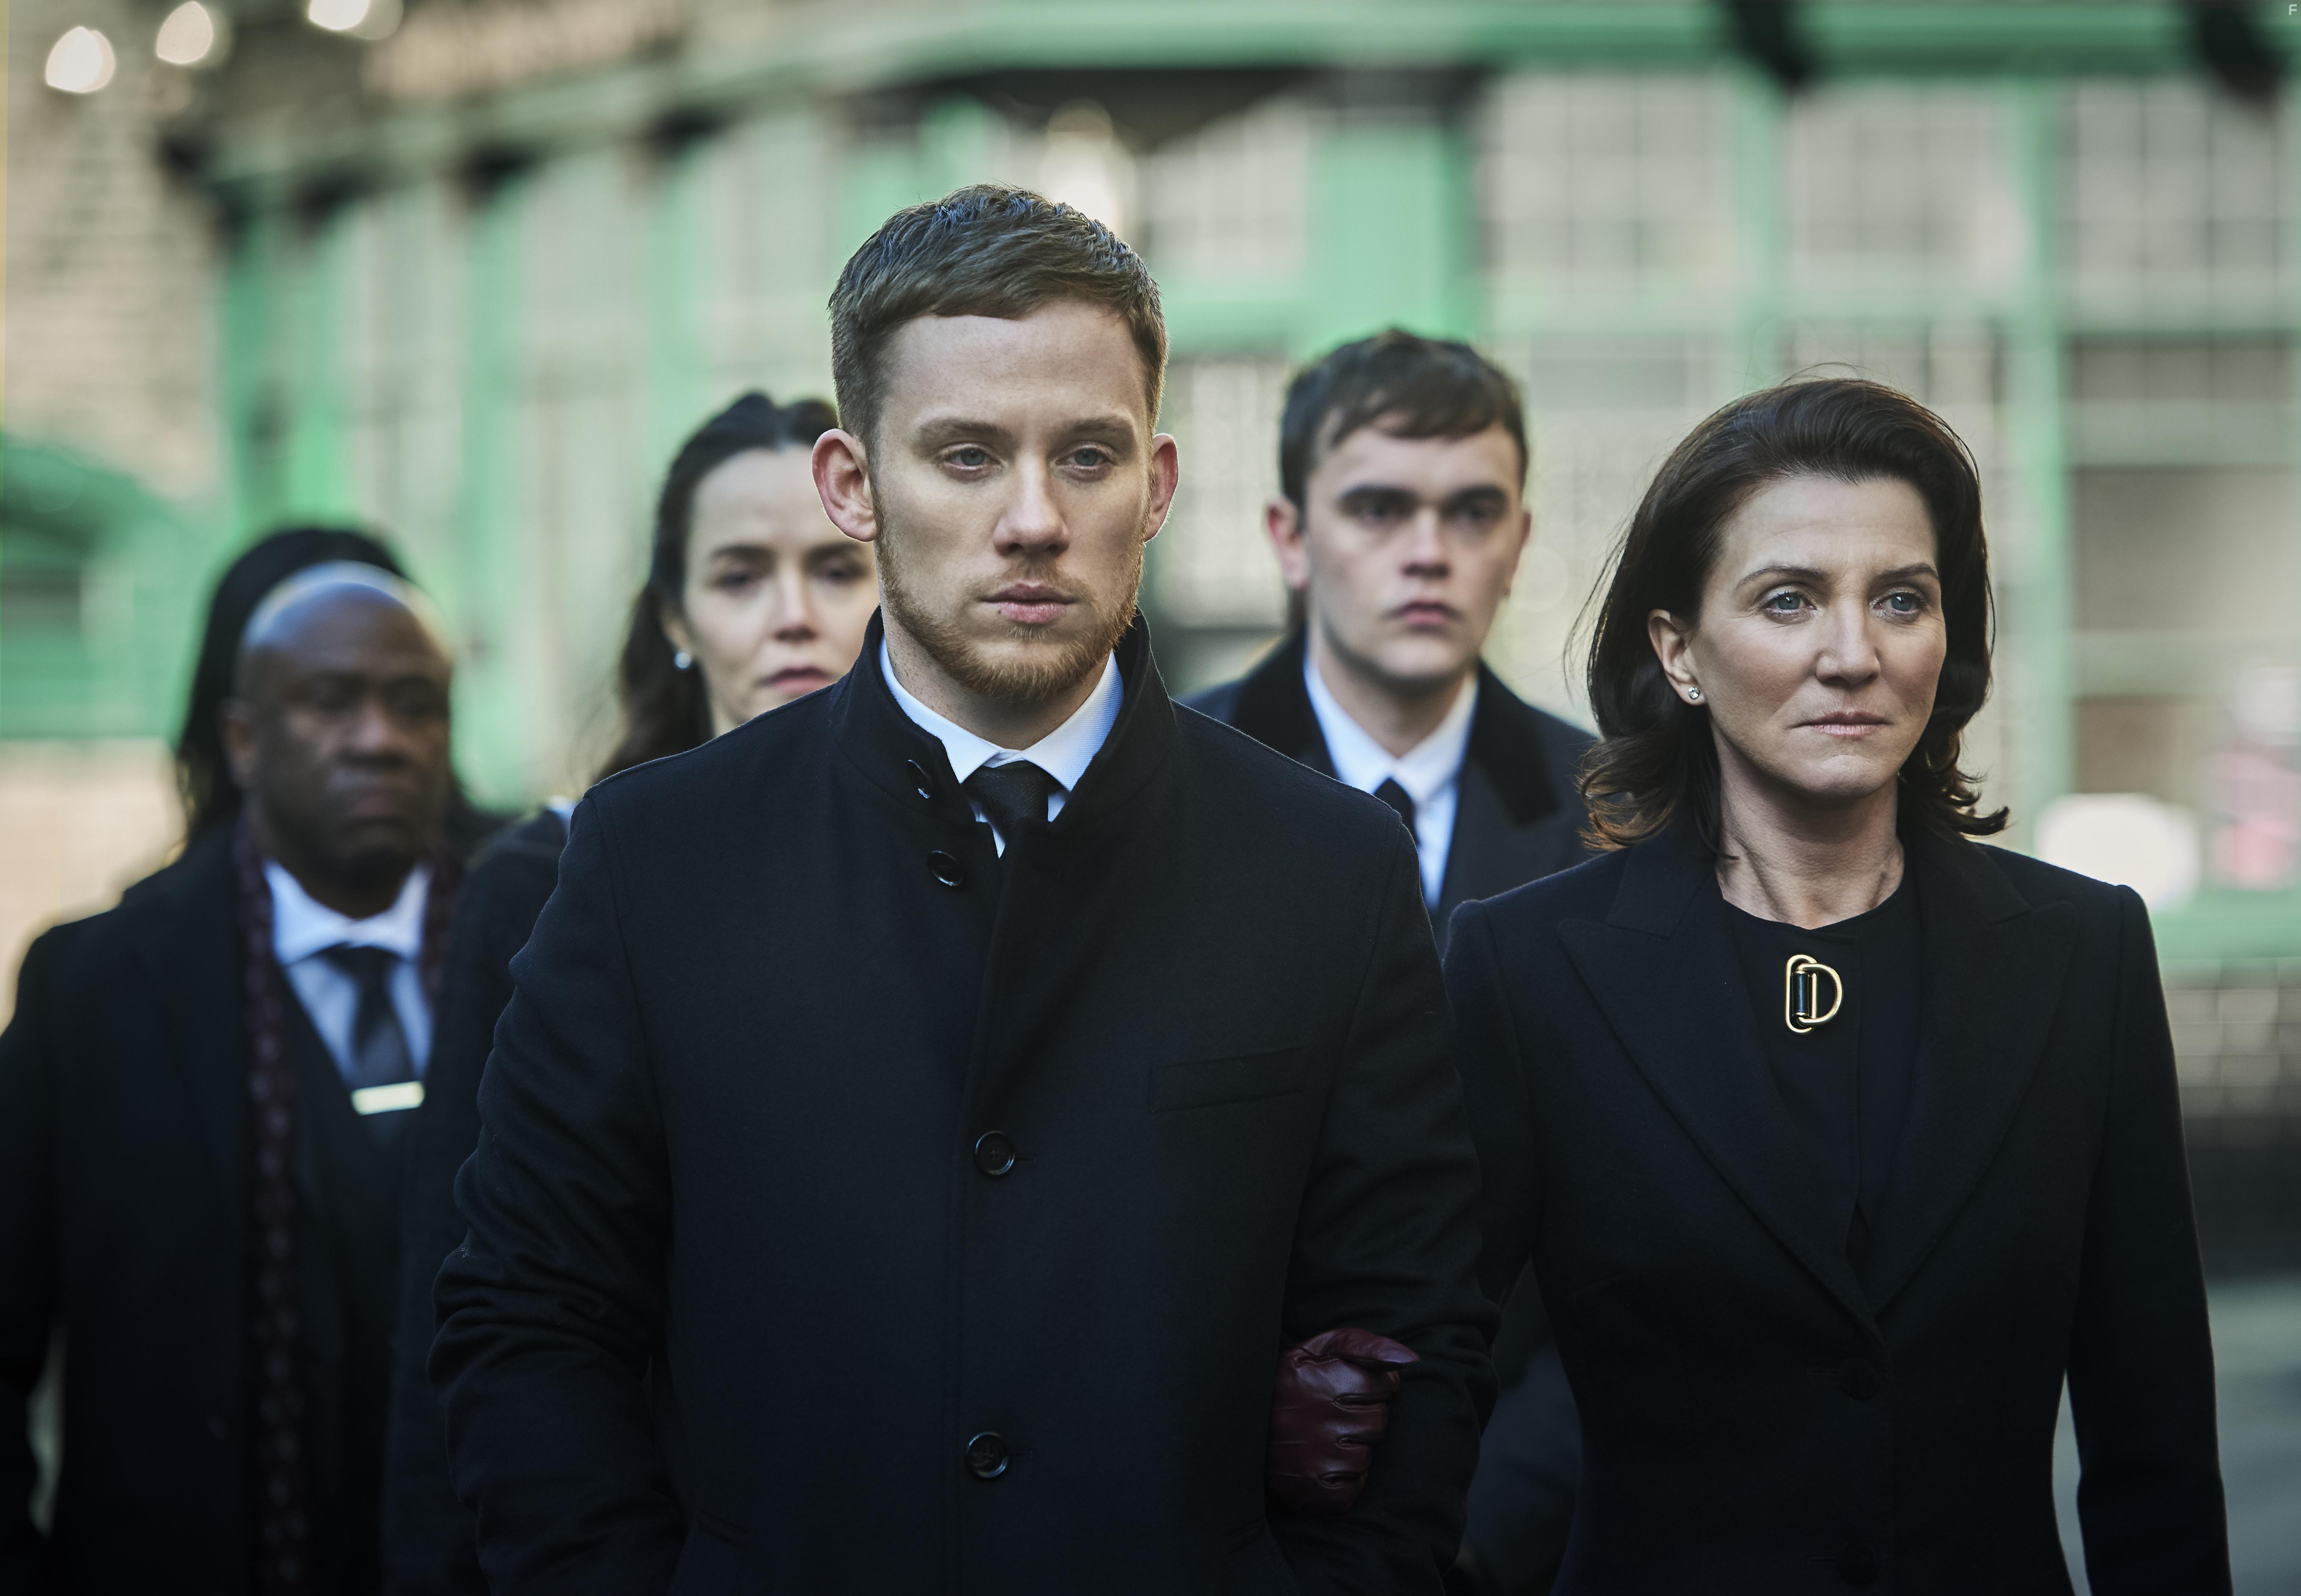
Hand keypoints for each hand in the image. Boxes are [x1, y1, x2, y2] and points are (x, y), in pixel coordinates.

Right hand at [1265, 1327, 1419, 1514]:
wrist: (1230, 1434)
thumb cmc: (1279, 1387)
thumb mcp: (1311, 1351)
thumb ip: (1362, 1345)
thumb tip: (1410, 1359)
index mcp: (1323, 1379)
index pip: (1384, 1384)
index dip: (1371, 1385)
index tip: (1347, 1388)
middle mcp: (1323, 1419)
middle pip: (1379, 1420)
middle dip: (1362, 1415)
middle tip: (1330, 1415)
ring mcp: (1319, 1459)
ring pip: (1367, 1456)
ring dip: (1351, 1448)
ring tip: (1319, 1439)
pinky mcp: (1316, 1491)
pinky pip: (1354, 1487)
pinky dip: (1342, 1480)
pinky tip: (1318, 1464)